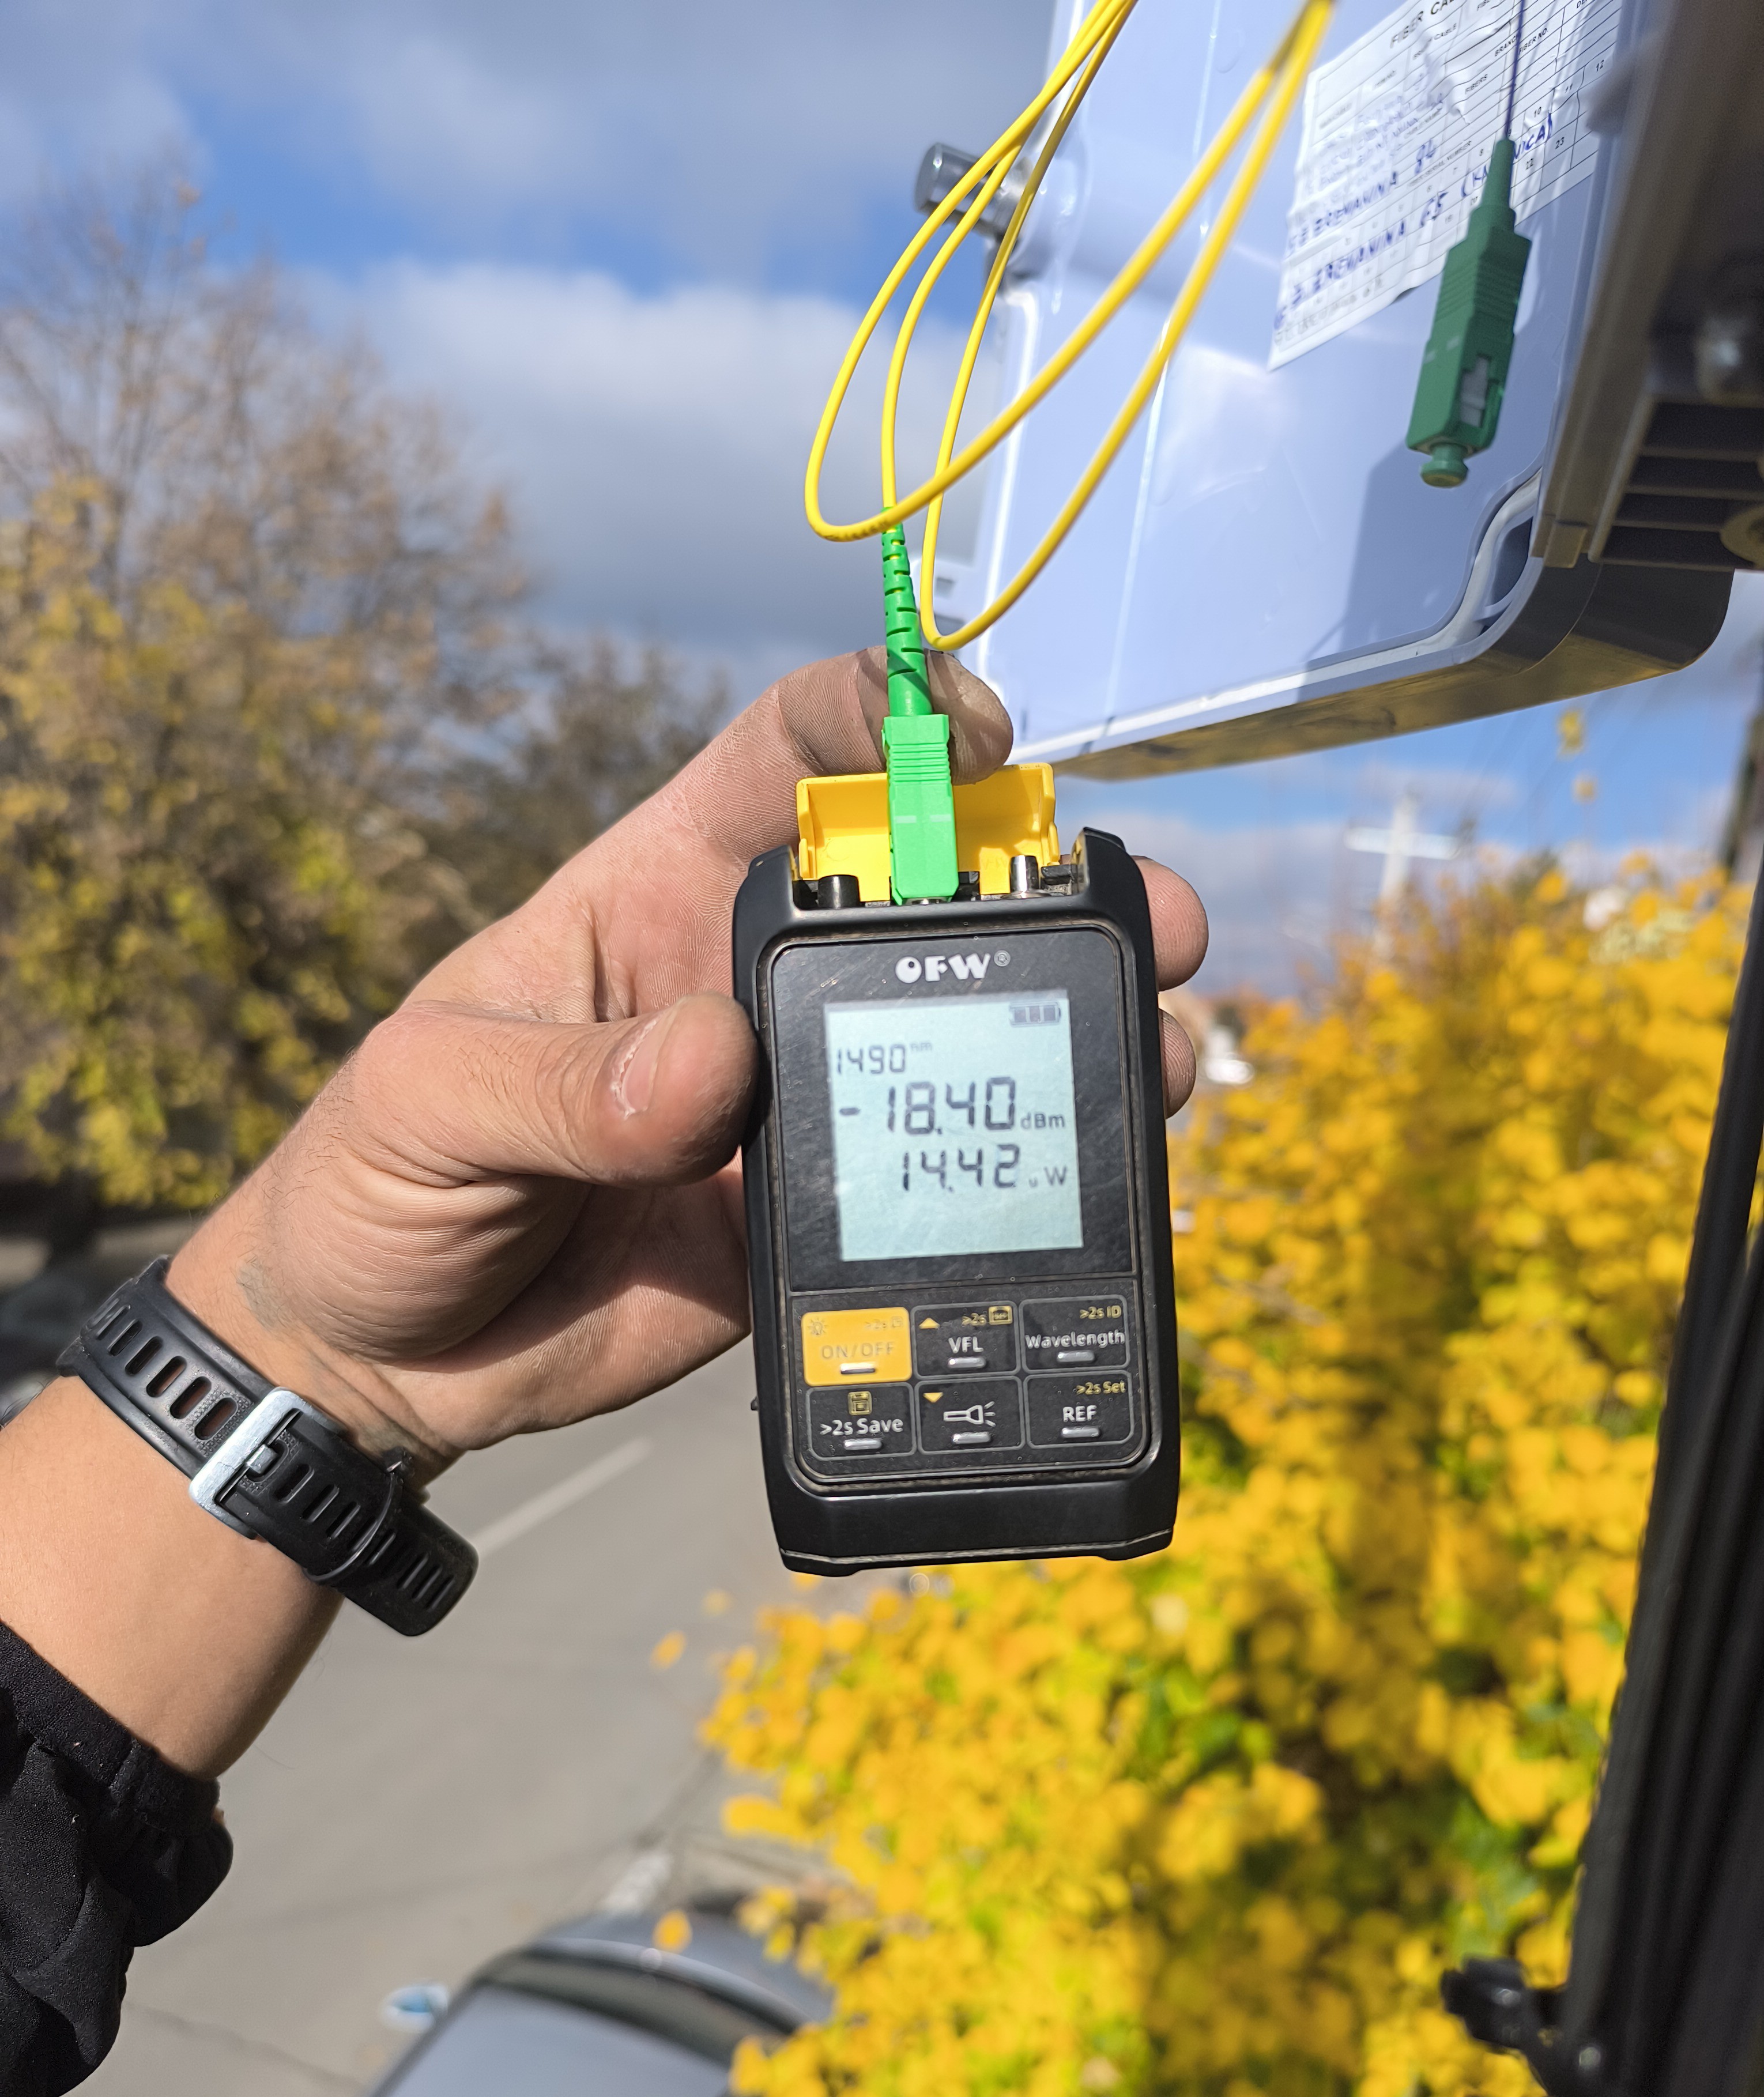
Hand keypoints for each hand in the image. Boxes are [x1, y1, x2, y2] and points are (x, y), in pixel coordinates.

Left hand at [172, 648, 1208, 1479]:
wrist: (377, 1358)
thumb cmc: (371, 1186)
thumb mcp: (431, 1105)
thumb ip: (565, 1085)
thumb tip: (715, 1069)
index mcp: (652, 894)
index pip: (788, 757)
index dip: (891, 715)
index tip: (980, 732)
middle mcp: (744, 983)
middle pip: (925, 896)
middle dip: (1049, 884)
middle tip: (1141, 913)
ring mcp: (790, 1103)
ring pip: (961, 1037)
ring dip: (1076, 1028)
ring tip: (1164, 1047)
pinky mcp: (811, 1221)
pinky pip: (932, 1186)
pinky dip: (1024, 1176)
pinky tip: (1096, 1176)